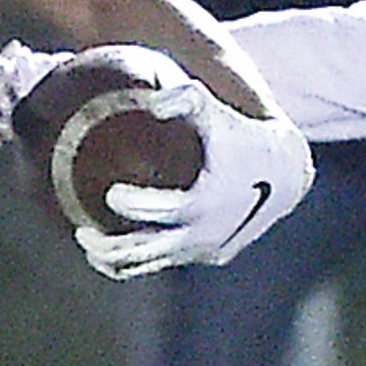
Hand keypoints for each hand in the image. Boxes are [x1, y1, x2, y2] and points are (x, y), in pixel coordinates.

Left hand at [76, 99, 314, 278]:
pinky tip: (109, 249)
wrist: (285, 172)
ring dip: (114, 260)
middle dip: (107, 247)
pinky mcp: (207, 256)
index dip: (132, 204)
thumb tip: (150, 101)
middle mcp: (202, 236)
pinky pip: (165, 264)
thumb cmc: (242, 135)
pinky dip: (136, 261)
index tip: (111, 192)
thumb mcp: (217, 113)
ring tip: (86, 242)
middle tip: (81, 232)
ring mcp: (204, 250)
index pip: (160, 212)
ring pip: (150, 266)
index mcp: (203, 204)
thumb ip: (185, 98)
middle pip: (145, 253)